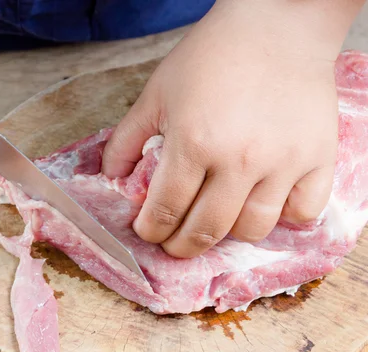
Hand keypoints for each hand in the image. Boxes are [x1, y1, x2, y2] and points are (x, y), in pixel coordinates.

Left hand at [102, 0, 360, 257]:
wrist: (275, 25)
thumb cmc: (210, 57)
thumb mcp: (156, 93)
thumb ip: (127, 139)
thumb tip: (111, 178)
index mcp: (193, 142)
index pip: (166, 209)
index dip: (152, 229)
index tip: (148, 232)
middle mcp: (239, 160)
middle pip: (206, 230)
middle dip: (182, 246)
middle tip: (175, 243)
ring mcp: (283, 162)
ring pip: (253, 229)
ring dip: (228, 233)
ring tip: (217, 218)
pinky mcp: (318, 158)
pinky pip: (303, 212)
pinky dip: (283, 218)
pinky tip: (266, 204)